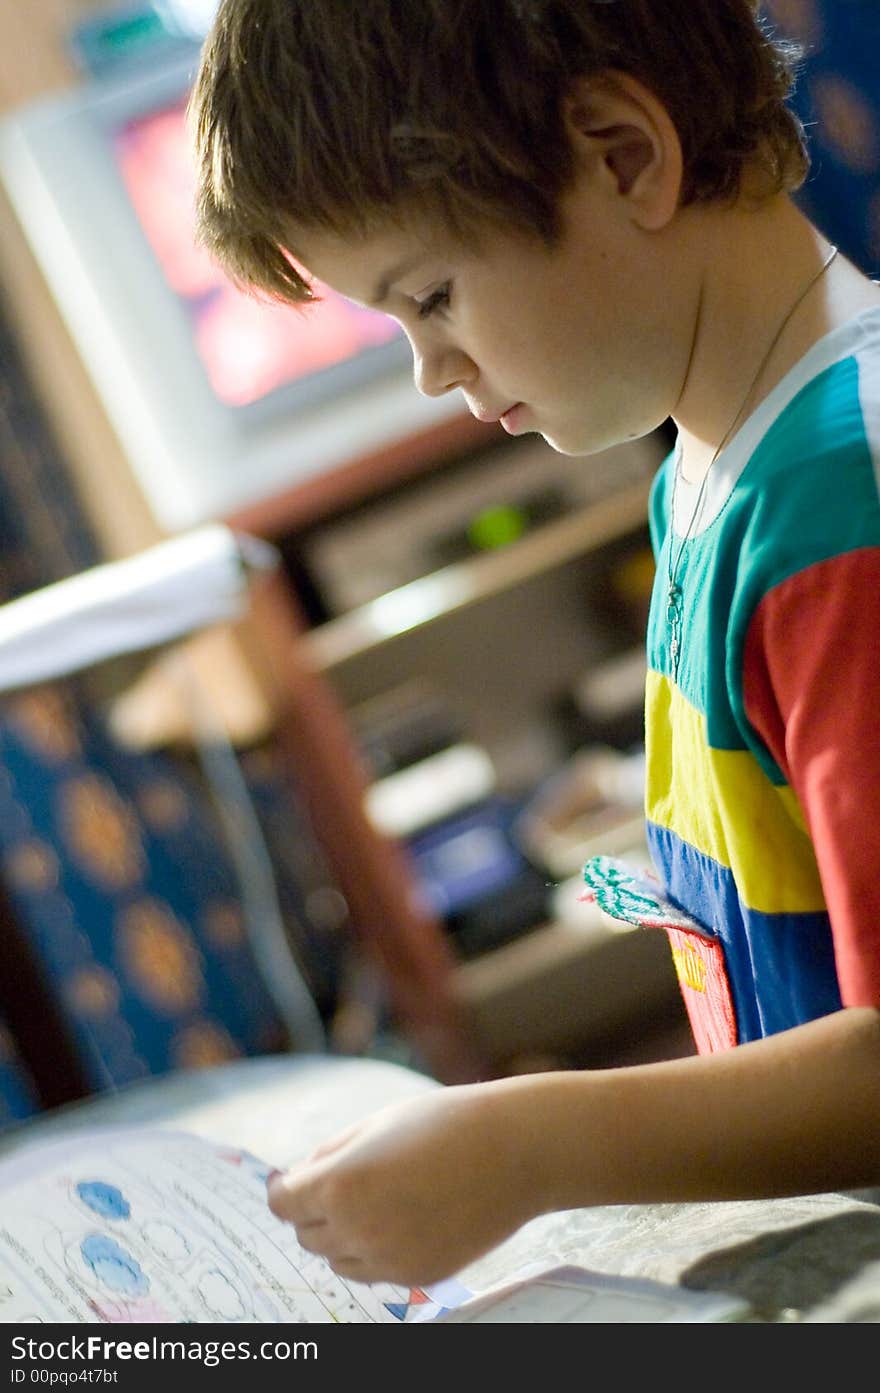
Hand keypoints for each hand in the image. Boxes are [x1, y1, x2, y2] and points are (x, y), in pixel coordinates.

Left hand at [266, 1081, 542, 1285]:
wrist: (514, 1150)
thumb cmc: (444, 1123)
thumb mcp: (375, 1124)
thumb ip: (330, 1155)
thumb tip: (299, 1178)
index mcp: (340, 1184)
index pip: (283, 1204)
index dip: (285, 1189)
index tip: (292, 1179)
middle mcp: (358, 1229)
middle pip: (306, 1234)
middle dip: (312, 1209)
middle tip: (339, 1182)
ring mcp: (389, 1259)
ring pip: (337, 1259)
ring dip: (341, 1233)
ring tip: (375, 1198)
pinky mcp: (419, 1275)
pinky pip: (375, 1271)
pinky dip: (375, 1249)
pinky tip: (402, 1216)